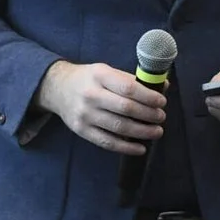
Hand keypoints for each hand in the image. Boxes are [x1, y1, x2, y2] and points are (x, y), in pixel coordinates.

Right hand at [37, 60, 164, 154]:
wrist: (57, 88)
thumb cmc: (88, 79)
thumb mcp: (106, 71)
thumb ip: (131, 79)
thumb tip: (162, 86)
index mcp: (100, 75)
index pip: (129, 88)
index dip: (148, 97)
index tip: (162, 102)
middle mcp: (91, 95)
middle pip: (126, 108)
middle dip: (149, 115)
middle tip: (161, 117)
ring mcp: (85, 114)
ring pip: (119, 127)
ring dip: (142, 132)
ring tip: (157, 131)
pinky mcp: (82, 130)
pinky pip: (107, 142)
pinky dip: (126, 147)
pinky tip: (141, 148)